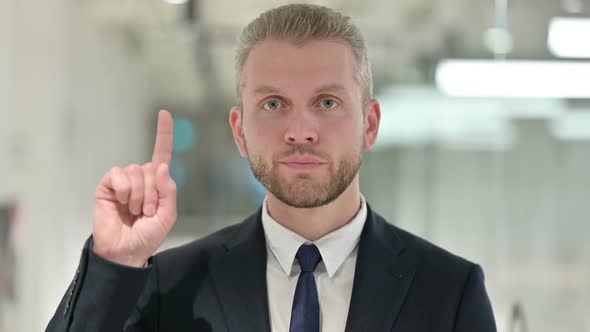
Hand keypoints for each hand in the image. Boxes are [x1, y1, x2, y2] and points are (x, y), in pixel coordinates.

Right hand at [92, 110, 176, 266]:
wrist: (126, 251)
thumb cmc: (148, 235)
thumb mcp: (167, 215)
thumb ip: (168, 191)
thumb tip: (159, 166)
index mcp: (157, 183)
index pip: (162, 154)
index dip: (164, 134)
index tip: (164, 113)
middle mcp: (141, 178)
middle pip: (151, 168)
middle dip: (152, 194)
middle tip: (145, 212)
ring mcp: (123, 181)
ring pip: (136, 172)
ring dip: (138, 196)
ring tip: (133, 212)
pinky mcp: (107, 185)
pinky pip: (118, 175)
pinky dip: (123, 190)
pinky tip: (120, 203)